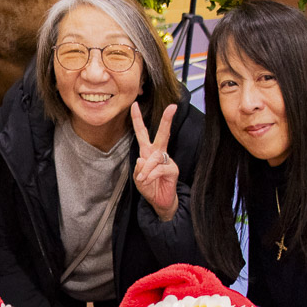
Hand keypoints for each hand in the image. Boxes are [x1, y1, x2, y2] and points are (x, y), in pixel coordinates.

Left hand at [130, 102, 178, 221]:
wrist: (159, 202)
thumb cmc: (149, 187)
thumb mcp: (138, 178)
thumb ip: (138, 169)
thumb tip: (142, 159)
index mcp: (148, 151)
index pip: (142, 133)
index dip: (137, 119)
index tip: (134, 104)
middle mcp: (158, 153)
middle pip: (162, 134)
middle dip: (166, 120)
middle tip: (172, 107)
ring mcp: (167, 161)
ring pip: (155, 157)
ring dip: (147, 169)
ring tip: (143, 179)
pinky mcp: (172, 170)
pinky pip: (159, 169)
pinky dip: (151, 175)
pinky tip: (148, 181)